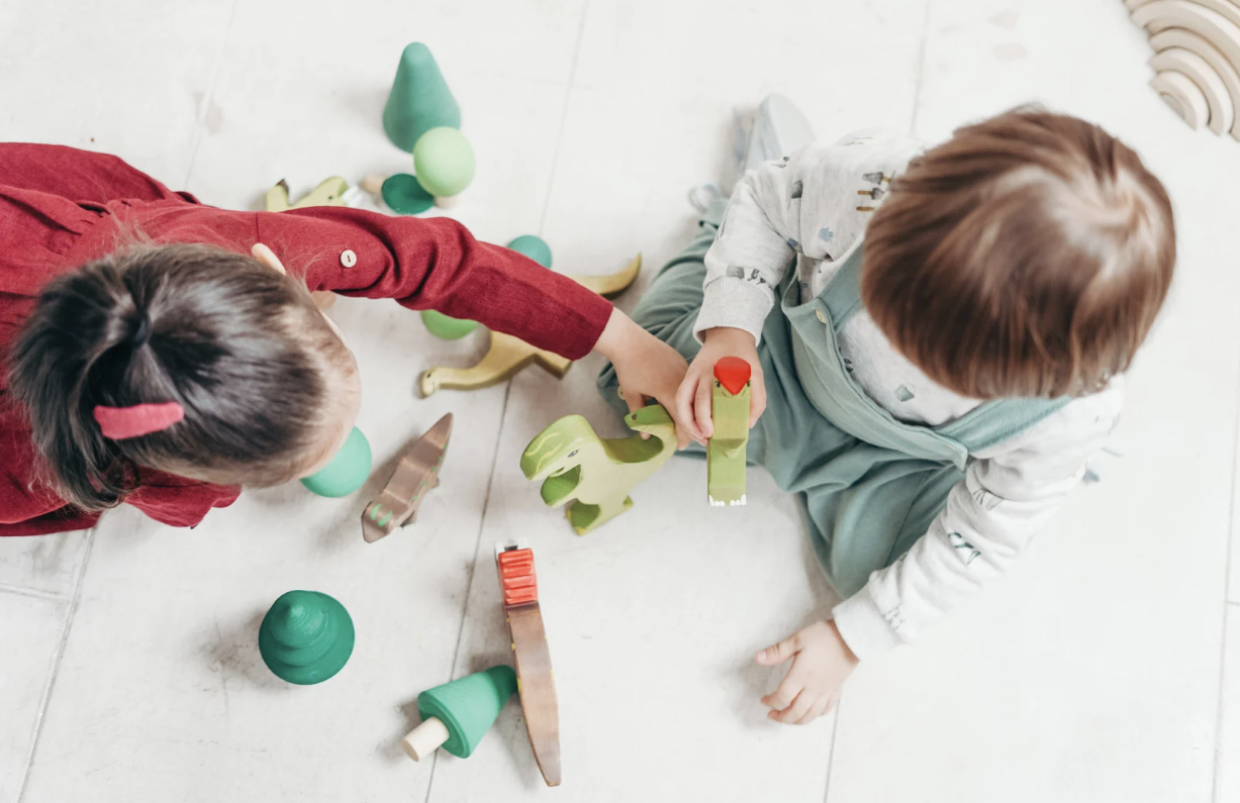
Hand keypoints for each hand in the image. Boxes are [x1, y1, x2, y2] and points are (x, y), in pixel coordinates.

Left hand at [595, 308, 692, 447]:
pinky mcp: (683, 363)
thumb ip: (640, 416)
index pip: (682, 420)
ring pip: (692, 397)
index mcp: (668, 392)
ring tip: (687, 422)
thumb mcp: (632, 394)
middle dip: (690, 426)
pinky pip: (688, 384)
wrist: (629, 339)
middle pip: (691, 410)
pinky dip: (688, 396)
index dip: (683, 436)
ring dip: (690, 410)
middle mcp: (681, 382)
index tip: (682, 446)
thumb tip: (645, 436)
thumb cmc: (628, 367)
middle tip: (686, 438)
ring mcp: (683, 371)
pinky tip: (685, 403)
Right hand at [674, 327, 765, 444]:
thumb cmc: (744, 359)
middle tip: (708, 438)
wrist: (729, 335)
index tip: (715, 434)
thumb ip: (757, 400)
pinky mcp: (688, 375)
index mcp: (726, 372)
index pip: (721, 397)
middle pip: (700, 400)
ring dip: (687, 422)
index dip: (714, 417)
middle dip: (701, 422)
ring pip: (683, 400)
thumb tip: (747, 424)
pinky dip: (682, 414)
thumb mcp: (757, 376)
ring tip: (698, 437)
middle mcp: (707, 373)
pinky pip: (680, 397)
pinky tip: (691, 427)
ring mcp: (694, 373)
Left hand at [756, 620, 857, 724]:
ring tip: (789, 718)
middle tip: (773, 715)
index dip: (771, 702)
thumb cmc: (823, 636)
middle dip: (782, 717)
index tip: (764, 700)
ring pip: (811, 715)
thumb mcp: (797, 639)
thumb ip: (777, 651)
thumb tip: (758, 658)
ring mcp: (826, 691)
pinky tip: (811, 712)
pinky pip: (826, 709)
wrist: (852, 637)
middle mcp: (813, 688)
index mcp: (800, 676)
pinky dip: (816, 715)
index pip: (782, 697)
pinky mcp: (836, 689)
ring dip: (798, 720)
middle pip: (796, 712)